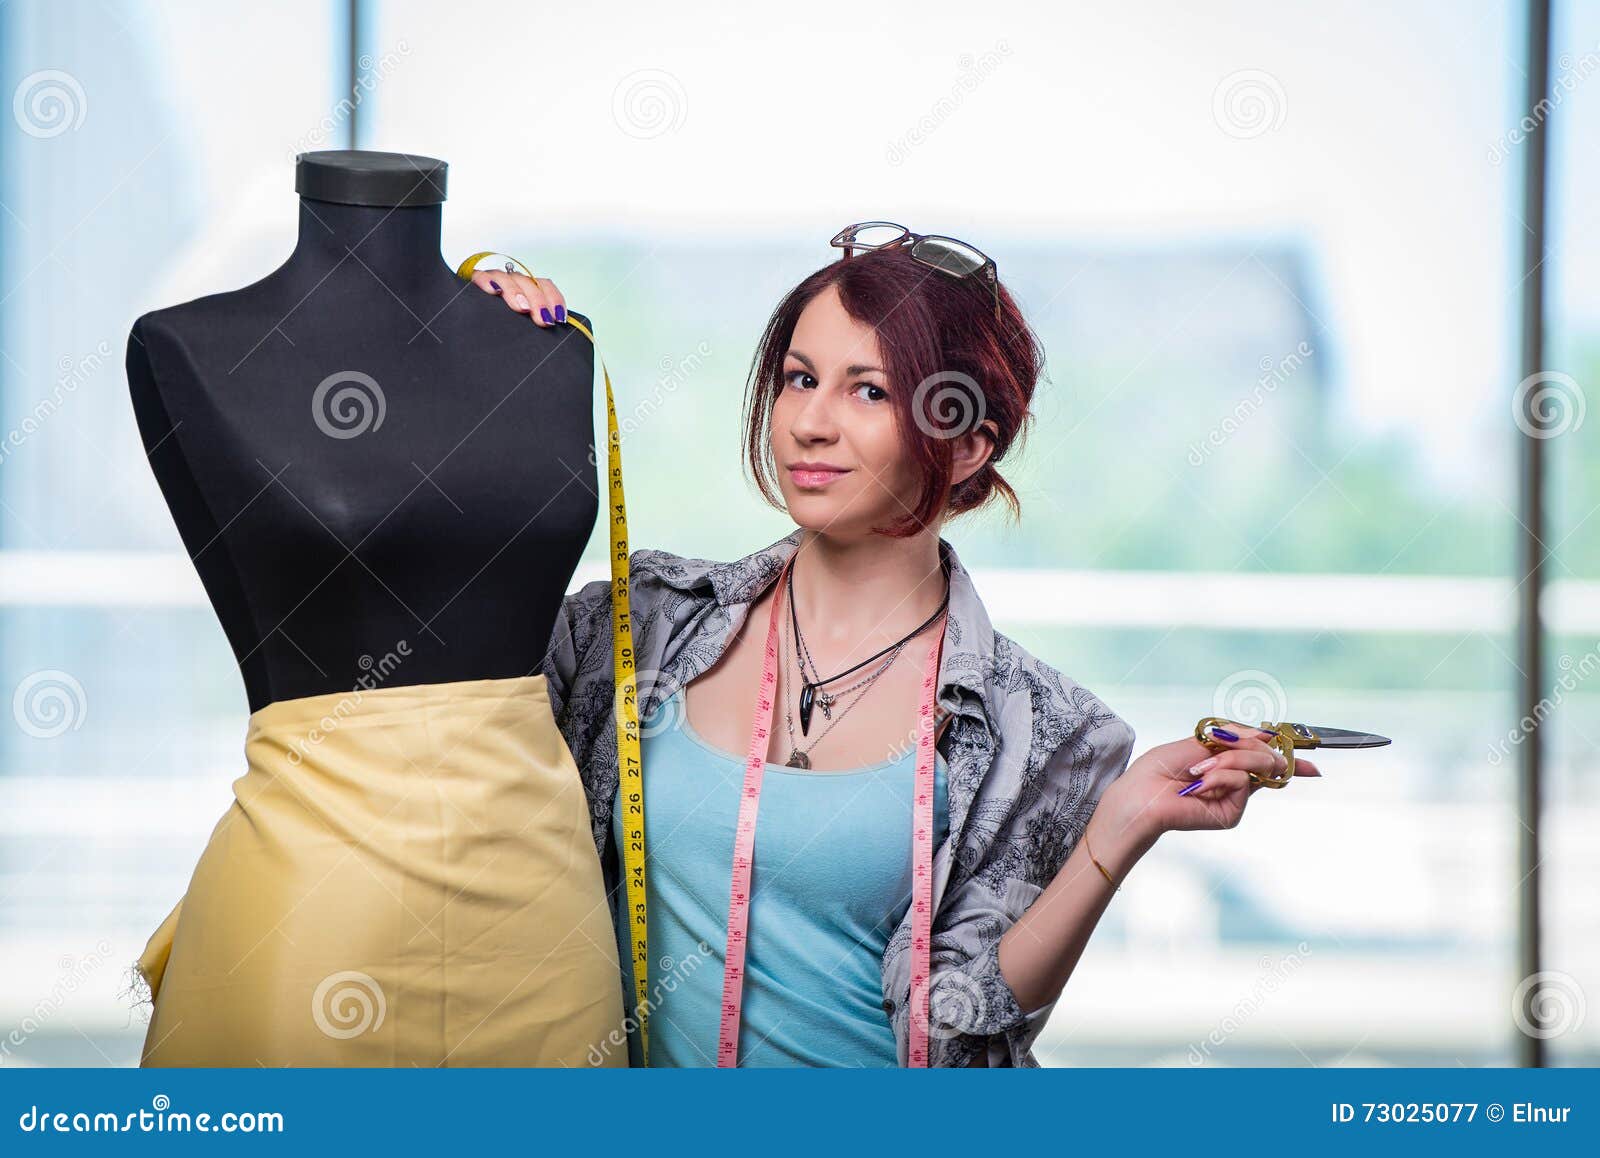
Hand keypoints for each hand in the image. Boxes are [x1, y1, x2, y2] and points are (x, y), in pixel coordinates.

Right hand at [465, 265, 568, 326]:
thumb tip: (556, 330)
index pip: (545, 285)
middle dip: (538, 301)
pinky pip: (480, 277)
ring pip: (507, 279)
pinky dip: (486, 282)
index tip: (559, 318)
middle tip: (543, 320)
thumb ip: (538, 324)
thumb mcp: (524, 328)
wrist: (469, 330)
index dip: (555, 299)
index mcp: (527, 290)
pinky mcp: (474, 283)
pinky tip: (492, 291)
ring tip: (522, 308)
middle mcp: (512, 283)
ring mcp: (494, 281)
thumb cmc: (502, 329)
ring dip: (516, 292)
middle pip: (528, 283)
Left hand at [1098, 721, 1321, 842]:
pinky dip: (1219, 776)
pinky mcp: (1231, 813)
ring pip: (1255, 766)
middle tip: (1223, 748)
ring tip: (1198, 770)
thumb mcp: (1201, 741)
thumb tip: (1266, 732)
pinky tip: (1198, 785)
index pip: (1265, 761)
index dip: (1290, 760)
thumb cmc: (1160, 768)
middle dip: (1249, 747)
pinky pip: (1240, 782)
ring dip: (1227, 761)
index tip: (1312, 765)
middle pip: (1266, 758)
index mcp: (1227, 764)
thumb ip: (1235, 737)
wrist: (1141, 794)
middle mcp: (1235, 783)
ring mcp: (1235, 799)